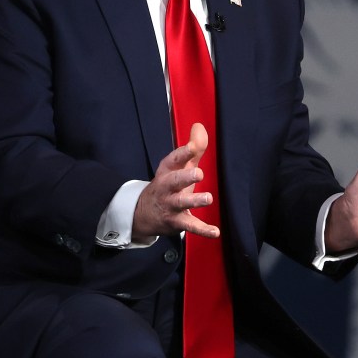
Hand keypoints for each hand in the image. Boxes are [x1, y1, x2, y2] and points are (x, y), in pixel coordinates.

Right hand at [132, 123, 220, 242]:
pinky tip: (214, 231)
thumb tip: (199, 126)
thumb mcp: (178, 166)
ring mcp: (171, 205)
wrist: (143, 213)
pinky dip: (202, 230)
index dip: (183, 153)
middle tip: (198, 173)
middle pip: (174, 180)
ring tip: (208, 198)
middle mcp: (167, 187)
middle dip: (185, 177)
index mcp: (167, 170)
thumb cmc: (167, 185)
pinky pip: (190, 226)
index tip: (192, 147)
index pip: (174, 159)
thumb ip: (192, 148)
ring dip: (194, 200)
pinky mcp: (176, 222)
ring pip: (181, 203)